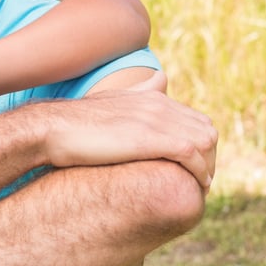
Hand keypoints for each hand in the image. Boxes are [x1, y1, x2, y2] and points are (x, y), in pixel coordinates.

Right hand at [43, 89, 216, 189]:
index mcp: (152, 98)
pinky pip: (191, 155)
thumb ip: (140, 92)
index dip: (200, 145)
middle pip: (206, 130)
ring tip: (202, 187)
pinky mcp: (151, 139)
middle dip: (209, 157)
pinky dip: (199, 172)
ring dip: (208, 166)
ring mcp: (156, 120)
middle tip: (202, 180)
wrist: (55, 128)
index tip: (196, 166)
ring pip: (205, 142)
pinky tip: (197, 187)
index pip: (196, 120)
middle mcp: (159, 105)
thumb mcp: (112, 101)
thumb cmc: (78, 122)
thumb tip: (162, 78)